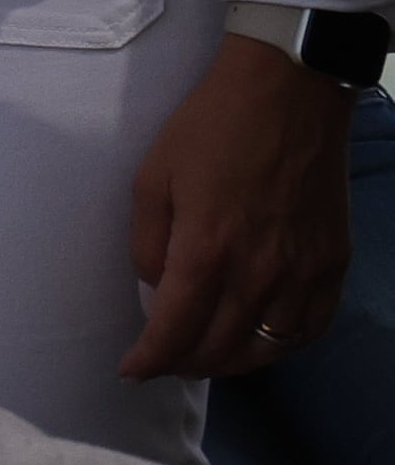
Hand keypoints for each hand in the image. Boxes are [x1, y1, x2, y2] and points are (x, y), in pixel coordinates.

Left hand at [122, 33, 356, 379]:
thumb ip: (148, 242)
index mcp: (207, 250)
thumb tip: (157, 288)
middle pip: (219, 348)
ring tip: (206, 359)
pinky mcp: (333, 262)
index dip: (149, 359)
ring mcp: (303, 271)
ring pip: (268, 350)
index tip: (131, 371)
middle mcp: (260, 272)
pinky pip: (310, 327)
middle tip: (164, 364)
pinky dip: (282, 347)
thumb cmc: (210, 128)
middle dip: (184, 365)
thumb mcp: (152, 177)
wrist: (287, 93)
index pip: (174, 330)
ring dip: (231, 363)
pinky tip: (261, 342)